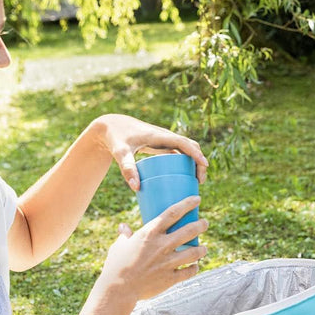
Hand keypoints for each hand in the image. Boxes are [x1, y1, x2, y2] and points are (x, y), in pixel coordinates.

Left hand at [91, 113, 207, 189]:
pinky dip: (185, 162)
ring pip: (186, 149)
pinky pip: (178, 152)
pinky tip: (185, 175)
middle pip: (190, 146)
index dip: (196, 154)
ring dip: (195, 162)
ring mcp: (163, 140)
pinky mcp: (159, 145)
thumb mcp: (120, 153)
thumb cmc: (115, 138)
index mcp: (159, 135)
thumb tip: (136, 188)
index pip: (184, 143)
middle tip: (200, 181)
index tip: (204, 166)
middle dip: (199, 162)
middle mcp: (165, 136)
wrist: (110, 125)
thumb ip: (127, 169)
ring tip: (197, 181)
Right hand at [101, 196, 208, 301]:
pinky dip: (194, 268)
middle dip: (201, 225)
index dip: (187, 204)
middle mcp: (162, 245)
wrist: (118, 290)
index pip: (173, 213)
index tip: (197, 199)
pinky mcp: (170, 278)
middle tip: (205, 223)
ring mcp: (168, 262)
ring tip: (204, 248)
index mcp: (150, 233)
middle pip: (189, 231)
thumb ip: (125, 235)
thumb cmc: (116, 265)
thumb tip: (124, 227)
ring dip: (202, 249)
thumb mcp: (119, 246)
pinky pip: (188, 272)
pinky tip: (195, 266)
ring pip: (194, 252)